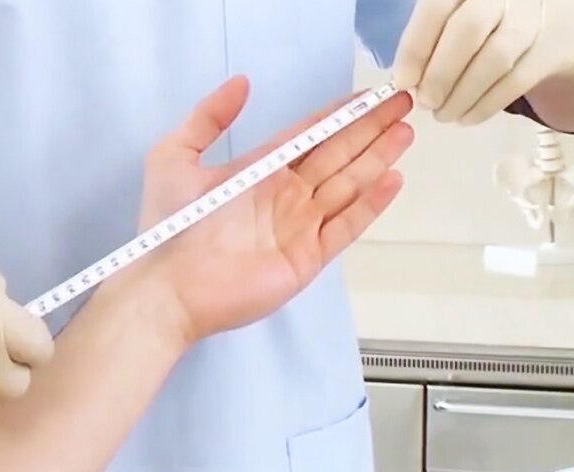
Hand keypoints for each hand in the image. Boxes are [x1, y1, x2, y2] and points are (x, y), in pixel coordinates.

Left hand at [132, 76, 413, 341]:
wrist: (167, 287)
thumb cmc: (167, 224)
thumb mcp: (174, 156)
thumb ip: (207, 117)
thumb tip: (241, 82)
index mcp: (256, 171)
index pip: (308, 136)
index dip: (339, 116)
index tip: (369, 96)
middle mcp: (282, 195)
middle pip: (336, 155)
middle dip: (369, 129)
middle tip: (403, 104)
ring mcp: (298, 226)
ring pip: (347, 184)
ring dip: (377, 158)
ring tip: (406, 132)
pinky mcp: (307, 257)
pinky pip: (346, 226)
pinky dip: (370, 204)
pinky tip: (392, 179)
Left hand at [392, 0, 573, 124]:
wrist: (554, 18)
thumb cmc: (489, 18)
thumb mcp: (458, 12)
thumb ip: (432, 36)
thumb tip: (407, 79)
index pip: (436, 10)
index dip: (416, 48)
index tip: (403, 82)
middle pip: (468, 31)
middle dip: (440, 75)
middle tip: (426, 102)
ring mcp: (534, 17)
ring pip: (495, 59)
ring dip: (462, 96)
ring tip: (444, 114)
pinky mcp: (553, 47)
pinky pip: (517, 80)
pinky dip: (487, 105)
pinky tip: (468, 117)